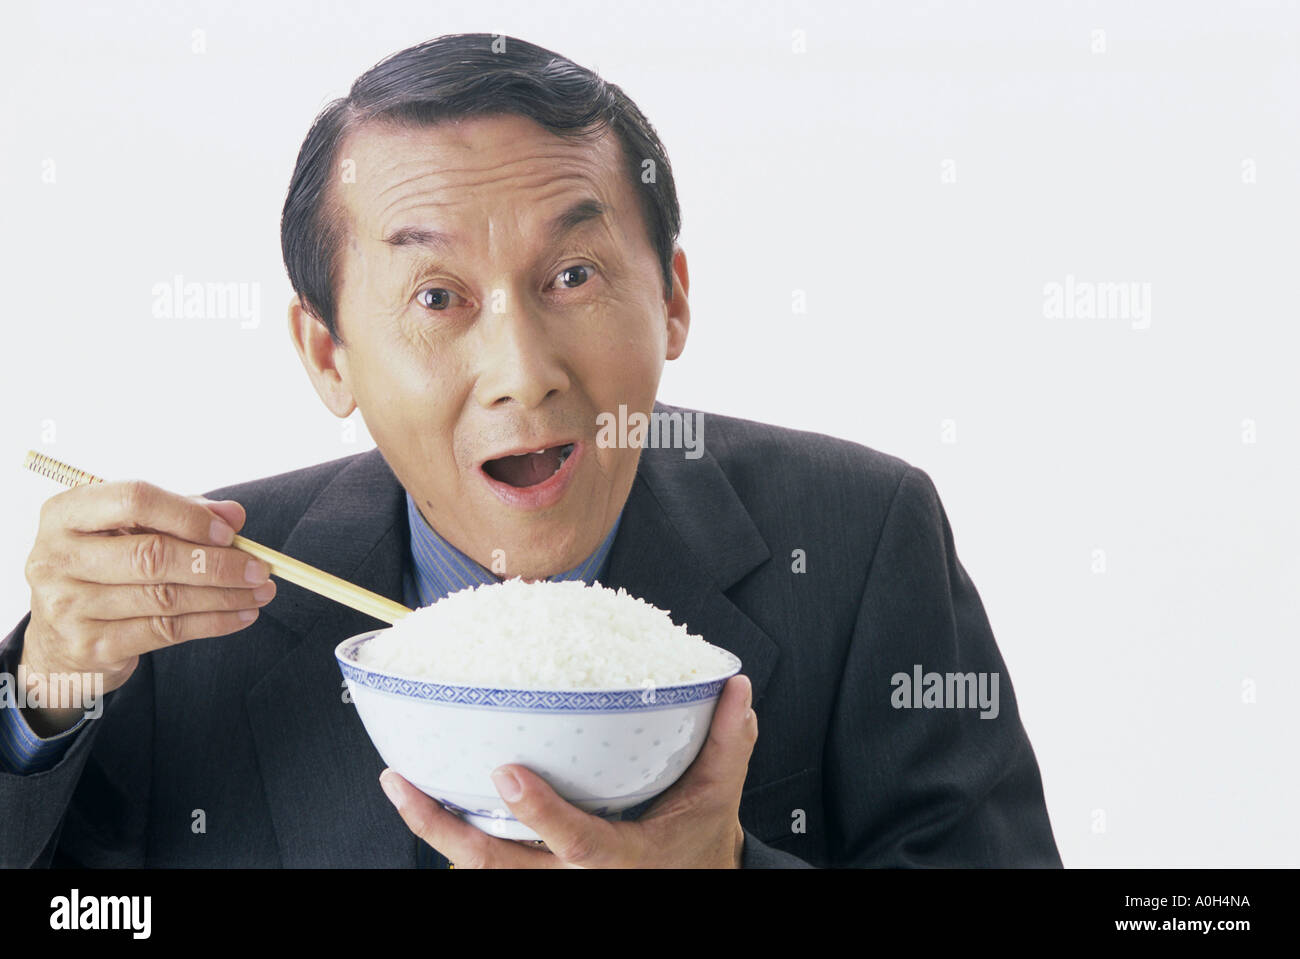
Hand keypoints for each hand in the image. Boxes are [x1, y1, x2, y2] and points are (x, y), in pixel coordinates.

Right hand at [19, 480, 275, 733]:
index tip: (229, 532)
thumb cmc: (105, 566)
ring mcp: (69, 606)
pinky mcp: (90, 646)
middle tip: (260, 568)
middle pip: (152, 555)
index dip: (187, 515)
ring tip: (261, 591)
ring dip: (225, 595)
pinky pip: (165, 631)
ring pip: (165, 598)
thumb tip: (234, 515)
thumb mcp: (130, 530)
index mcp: (64, 514)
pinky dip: (213, 622)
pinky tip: (242, 615)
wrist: (56, 639)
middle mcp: (57, 558)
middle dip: (217, 563)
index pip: (132, 500)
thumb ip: (181, 514)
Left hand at [381, 673, 756, 867]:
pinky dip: (454, 836)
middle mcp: (575, 880)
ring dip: (436, 830)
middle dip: (446, 829)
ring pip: (481, 870)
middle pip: (498, 866)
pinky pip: (486, 865)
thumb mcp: (718, 796)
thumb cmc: (697, 842)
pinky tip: (428, 798)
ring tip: (400, 784)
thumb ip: (728, 742)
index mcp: (621, 858)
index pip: (576, 842)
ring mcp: (551, 885)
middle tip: (404, 783)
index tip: (506, 771)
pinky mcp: (537, 879)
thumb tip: (737, 686)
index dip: (539, 812)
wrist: (688, 884)